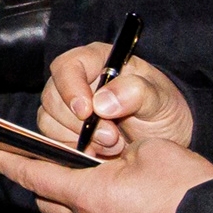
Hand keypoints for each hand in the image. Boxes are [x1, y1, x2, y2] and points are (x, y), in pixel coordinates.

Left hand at [0, 136, 212, 212]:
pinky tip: (113, 191)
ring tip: (81, 172)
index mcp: (86, 194)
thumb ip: (122, 151)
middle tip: (41, 159)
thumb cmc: (183, 190)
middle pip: (48, 200)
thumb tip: (115, 157)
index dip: (10, 164)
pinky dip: (93, 206)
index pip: (34, 176)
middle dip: (39, 180)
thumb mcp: (150, 151)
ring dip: (67, 195)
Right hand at [38, 44, 194, 154]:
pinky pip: (53, 139)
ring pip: (49, 120)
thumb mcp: (161, 99)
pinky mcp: (63, 130)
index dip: (71, 88)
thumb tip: (103, 102)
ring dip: (78, 139)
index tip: (86, 113)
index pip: (67, 66)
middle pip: (53, 96)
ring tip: (112, 144)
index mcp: (97, 61)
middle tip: (111, 137)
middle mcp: (76, 80)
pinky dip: (74, 150)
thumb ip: (137, 92)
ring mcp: (66, 106)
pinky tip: (99, 152)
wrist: (163, 140)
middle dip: (79, 123)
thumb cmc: (163, 111)